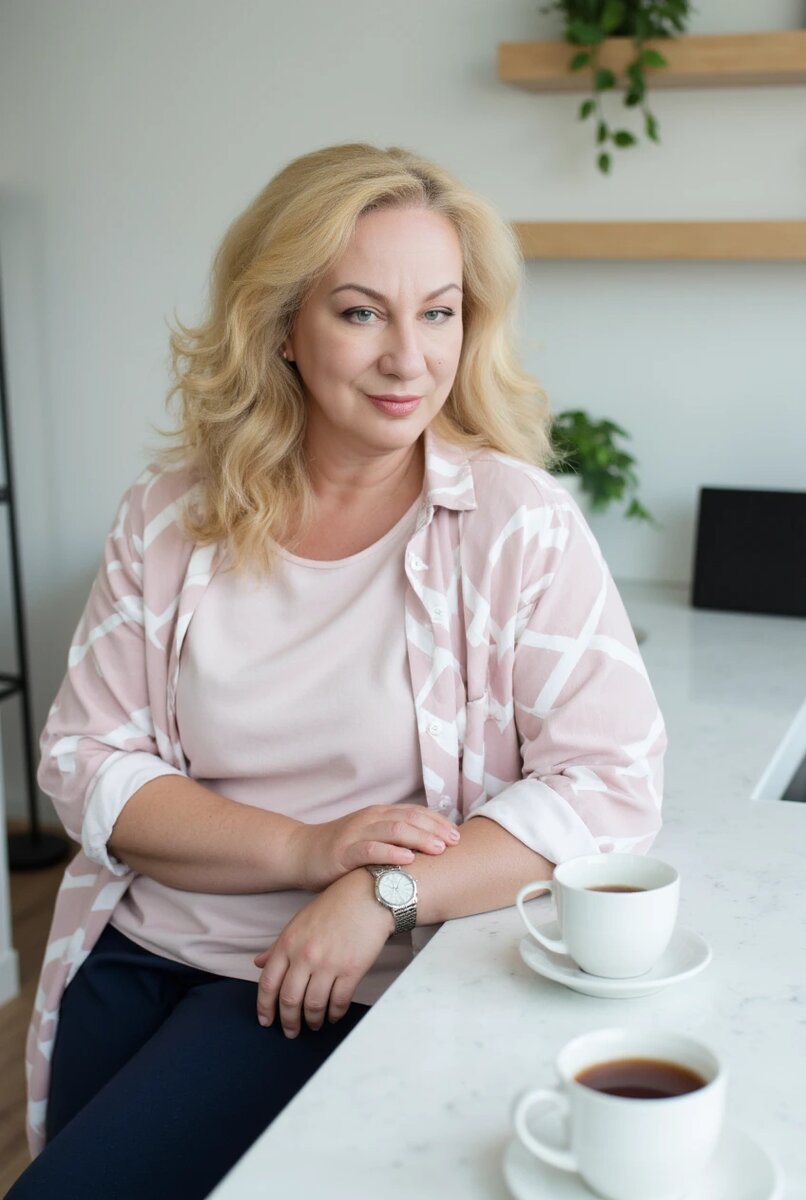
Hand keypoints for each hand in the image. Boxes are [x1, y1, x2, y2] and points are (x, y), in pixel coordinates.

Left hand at [254, 870, 391, 1036]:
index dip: (265, 1007)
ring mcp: (329, 964)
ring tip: (314, 1024)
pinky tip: (333, 1016)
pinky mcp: (351, 970)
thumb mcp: (299, 921)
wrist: (369, 896)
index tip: (265, 1021)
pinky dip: (334, 1014)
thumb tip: (259, 963)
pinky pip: (338, 1002)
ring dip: (312, 1021)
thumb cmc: (335, 906)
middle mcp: (305, 955)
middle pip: (289, 1000)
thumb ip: (278, 945)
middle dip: (288, 1022)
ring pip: (313, 1005)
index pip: (268, 983)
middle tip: (290, 1032)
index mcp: (288, 942)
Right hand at [291, 803, 458, 890]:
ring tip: (439, 848)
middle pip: (409, 818)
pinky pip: (371, 850)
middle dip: (435, 829)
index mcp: (379, 814)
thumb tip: (429, 847)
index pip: (415, 812)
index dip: (437, 822)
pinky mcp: (344, 851)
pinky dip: (392, 853)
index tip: (457, 835)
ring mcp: (356, 833)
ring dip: (419, 838)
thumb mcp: (369, 838)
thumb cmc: (340, 849)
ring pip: (394, 830)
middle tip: (455, 842)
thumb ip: (393, 838)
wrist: (300, 852)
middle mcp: (370, 818)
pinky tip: (408, 859)